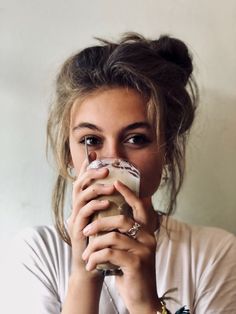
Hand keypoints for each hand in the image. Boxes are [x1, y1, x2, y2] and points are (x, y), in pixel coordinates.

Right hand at [67, 156, 114, 277]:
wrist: (93, 266)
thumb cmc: (103, 241)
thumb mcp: (109, 220)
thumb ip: (115, 205)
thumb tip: (132, 192)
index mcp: (85, 204)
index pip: (84, 181)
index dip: (87, 167)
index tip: (93, 153)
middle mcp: (78, 208)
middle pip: (79, 184)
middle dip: (91, 174)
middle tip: (106, 169)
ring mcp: (76, 218)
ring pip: (80, 196)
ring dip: (96, 188)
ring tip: (110, 187)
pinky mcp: (77, 229)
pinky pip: (84, 212)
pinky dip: (95, 205)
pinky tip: (107, 203)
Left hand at [82, 180, 158, 313]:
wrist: (142, 299)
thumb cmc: (130, 272)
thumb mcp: (128, 250)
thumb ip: (122, 234)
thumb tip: (106, 218)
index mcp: (146, 232)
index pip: (139, 207)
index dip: (128, 193)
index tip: (116, 183)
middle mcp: (148, 238)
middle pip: (121, 220)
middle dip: (100, 224)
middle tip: (85, 231)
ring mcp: (144, 250)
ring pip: (113, 237)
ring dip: (94, 245)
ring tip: (85, 254)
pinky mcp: (136, 263)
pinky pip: (110, 253)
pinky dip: (96, 257)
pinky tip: (91, 265)